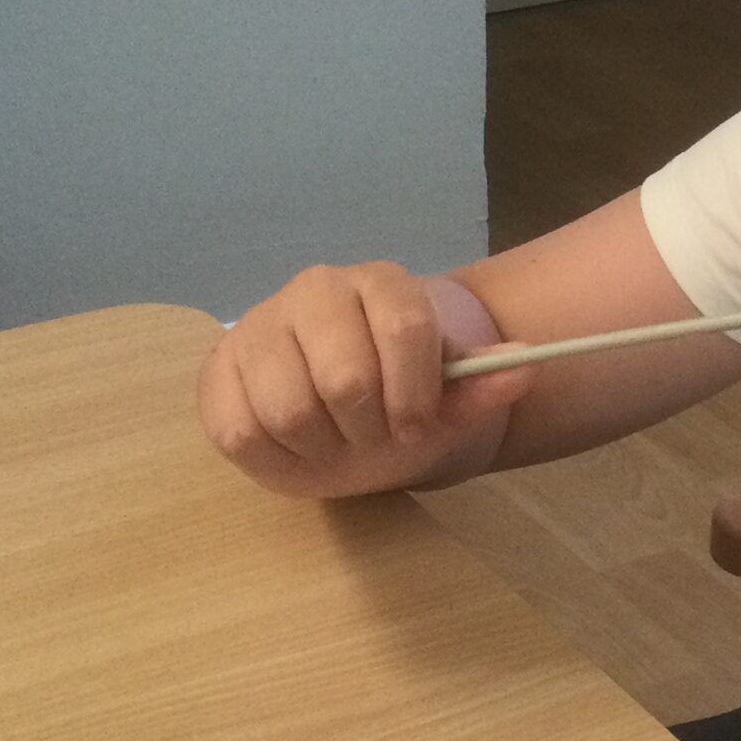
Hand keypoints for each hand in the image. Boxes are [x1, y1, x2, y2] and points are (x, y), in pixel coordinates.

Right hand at [199, 263, 535, 496]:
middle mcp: (315, 288)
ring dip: (323, 447)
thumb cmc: (405, 398)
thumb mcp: (454, 401)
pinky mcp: (216, 371)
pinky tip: (296, 444)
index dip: (416, 393)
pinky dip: (276, 457)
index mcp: (381, 283)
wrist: (352, 407)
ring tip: (336, 440)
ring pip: (289, 410)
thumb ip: (485, 387)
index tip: (419, 425)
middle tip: (374, 436)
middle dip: (367, 428)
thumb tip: (524, 366)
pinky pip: (240, 431)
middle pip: (344, 379)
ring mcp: (258, 326)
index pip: (404, 328)